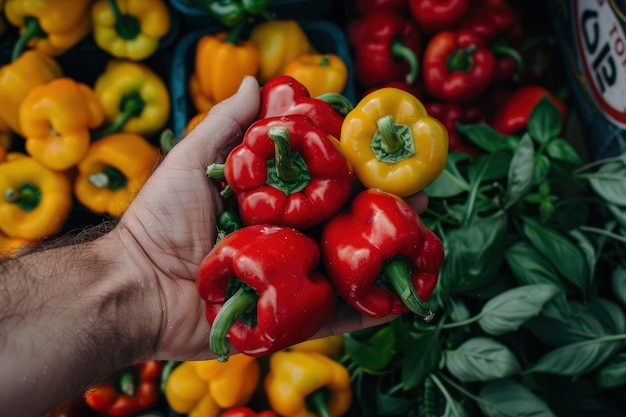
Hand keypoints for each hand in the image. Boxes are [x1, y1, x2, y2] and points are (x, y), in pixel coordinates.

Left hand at [113, 76, 429, 361]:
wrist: (136, 288)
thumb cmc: (159, 222)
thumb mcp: (190, 162)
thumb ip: (225, 125)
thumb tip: (254, 81)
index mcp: (268, 207)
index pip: (322, 186)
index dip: (355, 172)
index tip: (385, 158)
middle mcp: (283, 241)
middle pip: (343, 225)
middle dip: (383, 211)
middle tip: (421, 196)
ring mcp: (287, 281)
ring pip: (346, 269)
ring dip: (386, 256)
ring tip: (423, 240)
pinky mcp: (286, 319)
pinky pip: (332, 317)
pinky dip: (367, 312)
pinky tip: (402, 299)